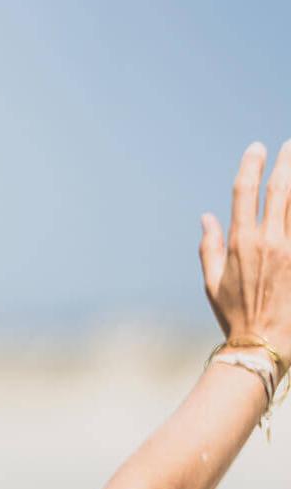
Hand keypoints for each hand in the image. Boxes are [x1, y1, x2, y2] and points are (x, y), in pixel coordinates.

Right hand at [200, 139, 290, 373]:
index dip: (251, 166)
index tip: (257, 149)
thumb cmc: (234, 315)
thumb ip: (210, 246)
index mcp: (241, 243)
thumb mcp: (212, 282)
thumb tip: (207, 218)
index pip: (245, 193)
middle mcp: (268, 241)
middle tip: (289, 146)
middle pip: (279, 190)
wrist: (263, 343)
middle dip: (285, 163)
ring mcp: (290, 251)